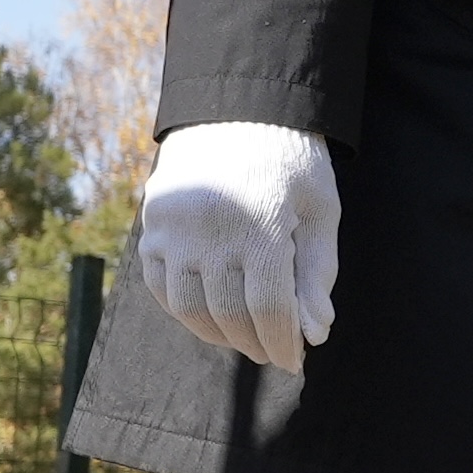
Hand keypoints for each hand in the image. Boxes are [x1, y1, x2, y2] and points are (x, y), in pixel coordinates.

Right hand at [138, 122, 341, 372]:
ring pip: (190, 307)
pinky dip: (184, 310)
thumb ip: (319, 272)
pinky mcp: (151, 225)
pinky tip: (209, 316)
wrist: (236, 111)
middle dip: (255, 343)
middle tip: (273, 354)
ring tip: (244, 339)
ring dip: (219, 334)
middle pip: (230, 313)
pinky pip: (160, 286)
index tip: (295, 361)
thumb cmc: (291, 163)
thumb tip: (316, 333)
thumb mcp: (321, 209)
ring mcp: (174, 229)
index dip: (283, 342)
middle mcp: (210, 230)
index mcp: (262, 225)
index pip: (270, 307)